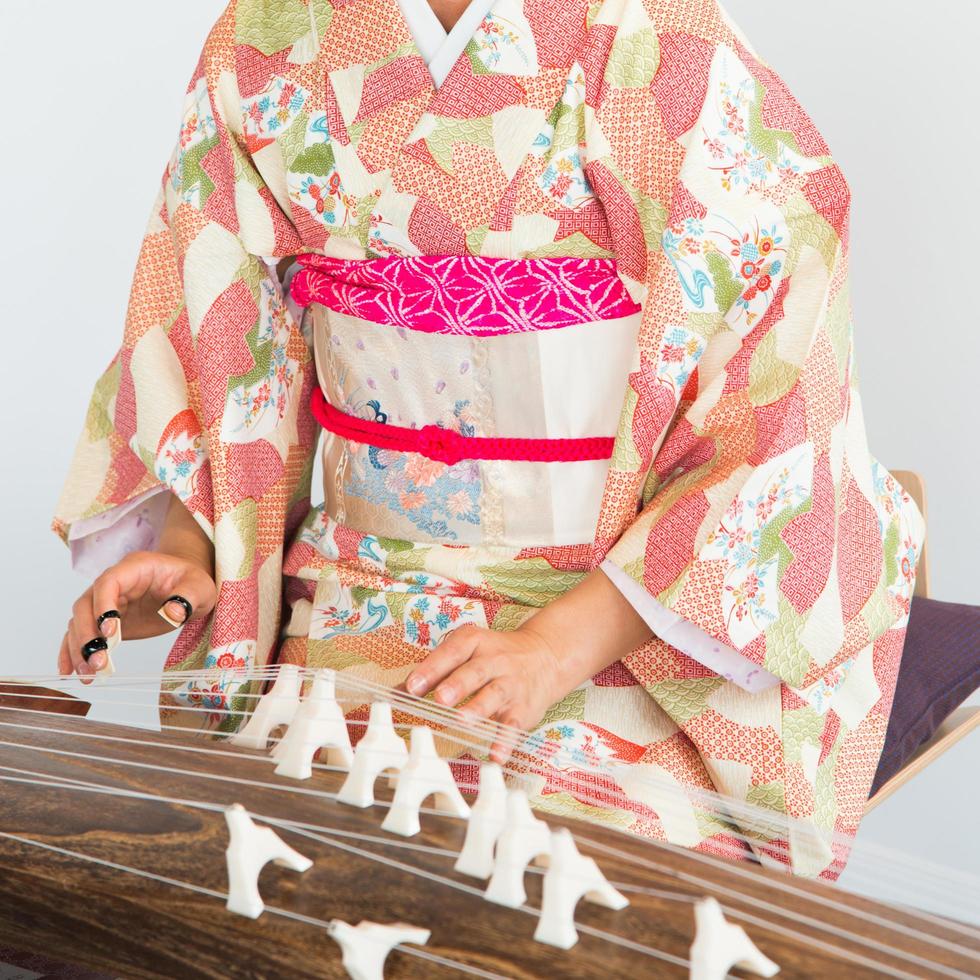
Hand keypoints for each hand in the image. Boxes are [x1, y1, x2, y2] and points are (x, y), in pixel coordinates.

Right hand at [59, 550, 216, 684]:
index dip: (103, 606)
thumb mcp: (199, 587)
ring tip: (88, 674)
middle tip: (98, 662)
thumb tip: (173, 613)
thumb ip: (187, 596)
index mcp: (134, 568)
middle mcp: (113, 584)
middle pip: (85, 605)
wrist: (187, 587)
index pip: (108, 583)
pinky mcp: (106, 622)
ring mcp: (106, 603)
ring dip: (79, 648)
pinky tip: (71, 671)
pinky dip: (73, 652)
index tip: (109, 633)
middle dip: (87, 635)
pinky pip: (82, 634)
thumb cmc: (192, 582)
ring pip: (79, 622)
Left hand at [403, 567, 656, 763]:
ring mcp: (511, 684)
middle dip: (458, 684)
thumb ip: (434, 671)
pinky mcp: (523, 708)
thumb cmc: (493, 656)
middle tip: (440, 698)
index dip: (433, 668)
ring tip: (462, 719)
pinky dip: (505, 741)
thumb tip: (395, 692)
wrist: (546, 656)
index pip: (453, 652)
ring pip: (495, 695)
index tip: (412, 686)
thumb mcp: (466, 652)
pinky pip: (514, 725)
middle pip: (475, 671)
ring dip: (479, 707)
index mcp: (475, 643)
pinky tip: (495, 756)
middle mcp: (495, 661)